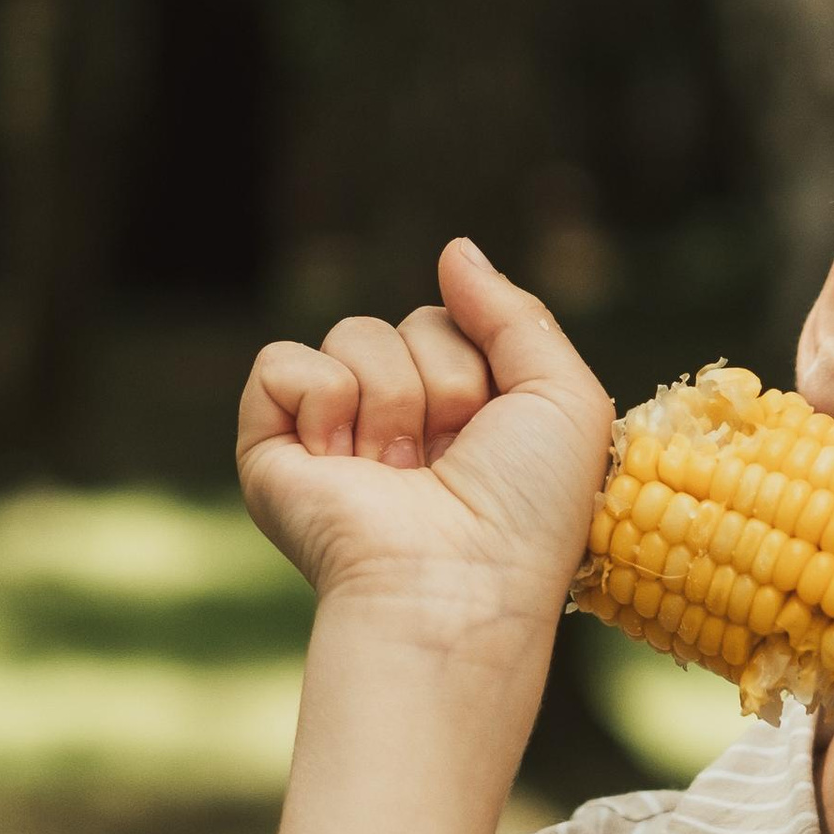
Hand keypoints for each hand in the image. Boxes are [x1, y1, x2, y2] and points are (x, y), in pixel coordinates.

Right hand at [236, 238, 613, 654]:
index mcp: (462, 417)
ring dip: (393, 399)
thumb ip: (514, 311)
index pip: (455, 321)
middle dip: (444, 381)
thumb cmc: (527, 510)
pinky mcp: (271, 448)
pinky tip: (342, 462)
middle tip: (450, 460)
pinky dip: (320, 400)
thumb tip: (452, 250)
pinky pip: (281, 361)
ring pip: (352, 333)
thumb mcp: (562, 396)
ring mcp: (333, 435)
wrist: (456, 583)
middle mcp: (397, 424)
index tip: (497, 435)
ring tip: (402, 473)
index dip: (484, 365)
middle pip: (408, 322)